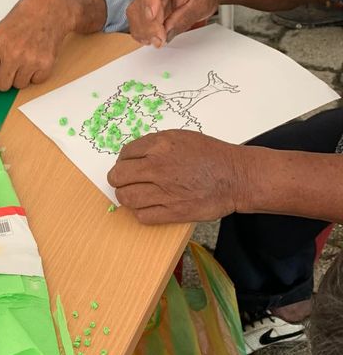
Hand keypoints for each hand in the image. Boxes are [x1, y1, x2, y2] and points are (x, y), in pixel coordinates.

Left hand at [0, 0, 90, 91]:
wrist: (51, 9)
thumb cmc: (25, 17)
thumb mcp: (1, 30)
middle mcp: (13, 54)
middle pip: (1, 86)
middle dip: (3, 81)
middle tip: (8, 71)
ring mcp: (30, 61)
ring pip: (19, 85)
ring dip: (20, 77)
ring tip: (25, 60)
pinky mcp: (46, 65)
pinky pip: (35, 81)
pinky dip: (35, 74)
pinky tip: (36, 59)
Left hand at [107, 130, 249, 223]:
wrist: (235, 176)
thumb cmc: (211, 155)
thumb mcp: (182, 138)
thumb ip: (156, 145)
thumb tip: (133, 156)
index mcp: (160, 145)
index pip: (124, 154)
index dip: (123, 161)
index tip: (128, 166)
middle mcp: (158, 166)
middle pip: (118, 177)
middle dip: (118, 180)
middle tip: (125, 182)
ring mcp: (164, 191)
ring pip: (126, 198)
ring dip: (127, 198)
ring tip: (135, 195)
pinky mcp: (173, 212)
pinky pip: (142, 216)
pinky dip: (141, 213)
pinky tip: (149, 207)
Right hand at [126, 0, 222, 46]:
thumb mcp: (203, 4)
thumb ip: (184, 18)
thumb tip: (166, 33)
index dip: (152, 4)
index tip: (154, 23)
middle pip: (142, 2)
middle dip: (148, 25)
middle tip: (159, 41)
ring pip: (135, 12)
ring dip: (143, 30)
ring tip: (157, 41)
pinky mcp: (150, 5)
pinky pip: (138, 18)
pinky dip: (142, 30)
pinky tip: (152, 37)